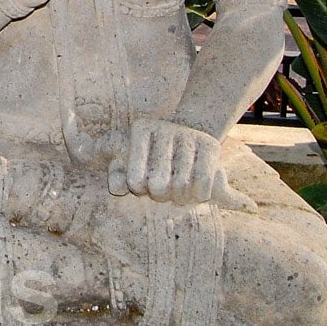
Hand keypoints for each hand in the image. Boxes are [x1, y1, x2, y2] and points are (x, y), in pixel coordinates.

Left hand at [109, 117, 226, 205]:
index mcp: (140, 129)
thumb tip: (115, 188)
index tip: (143, 183)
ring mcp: (188, 135)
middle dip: (161, 195)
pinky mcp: (210, 145)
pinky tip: (195, 191)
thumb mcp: (127, 164)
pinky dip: (199, 195)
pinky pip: (202, 182)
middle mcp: (164, 128)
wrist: (187, 145)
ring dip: (181, 197)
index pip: (135, 180)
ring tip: (178, 191)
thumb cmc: (150, 161)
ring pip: (181, 186)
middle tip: (163, 189)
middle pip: (158, 185)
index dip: (141, 190)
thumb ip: (117, 177)